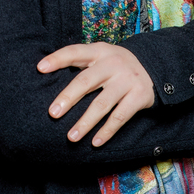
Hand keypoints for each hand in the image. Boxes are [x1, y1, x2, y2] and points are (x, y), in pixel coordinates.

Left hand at [37, 42, 154, 146]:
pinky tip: (95, 142)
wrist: (153, 66)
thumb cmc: (115, 65)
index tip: (40, 68)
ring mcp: (127, 80)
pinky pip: (120, 117)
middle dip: (68, 98)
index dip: (57, 59)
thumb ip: (81, 63)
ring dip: (85, 122)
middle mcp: (112, 64)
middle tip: (52, 113)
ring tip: (71, 137)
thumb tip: (47, 77)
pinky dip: (107, 131)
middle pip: (86, 81)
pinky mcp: (139, 96)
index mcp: (99, 51)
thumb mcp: (101, 56)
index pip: (75, 52)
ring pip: (102, 104)